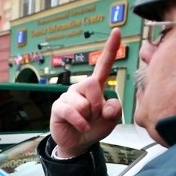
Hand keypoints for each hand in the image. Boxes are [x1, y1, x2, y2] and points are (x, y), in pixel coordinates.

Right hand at [49, 28, 123, 157]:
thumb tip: (106, 106)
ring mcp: (68, 96)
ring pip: (83, 101)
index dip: (110, 49)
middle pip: (92, 84)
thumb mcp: (111, 120)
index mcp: (96, 87)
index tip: (117, 31)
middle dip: (97, 103)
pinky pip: (71, 112)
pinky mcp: (58, 107)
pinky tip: (82, 127)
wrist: (79, 144)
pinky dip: (80, 123)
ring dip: (88, 116)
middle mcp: (81, 88)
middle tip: (95, 115)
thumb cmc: (95, 127)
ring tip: (86, 122)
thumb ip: (115, 109)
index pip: (103, 65)